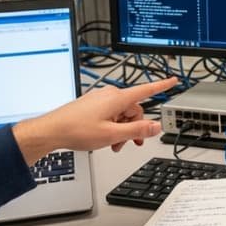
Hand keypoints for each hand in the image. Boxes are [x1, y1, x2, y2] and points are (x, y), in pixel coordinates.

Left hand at [12, 77, 177, 164]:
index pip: (146, 90)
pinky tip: (106, 138)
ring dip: (123, 129)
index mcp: (117, 98)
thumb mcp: (112, 134)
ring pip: (122, 113)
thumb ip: (137, 130)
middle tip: (130, 142)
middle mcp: (109, 95)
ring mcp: (100, 99)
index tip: (173, 81)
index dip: (162, 86)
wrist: (52, 130)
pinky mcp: (93, 105)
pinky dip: (113, 126)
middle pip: (134, 109)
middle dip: (135, 126)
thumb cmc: (76, 130)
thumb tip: (155, 126)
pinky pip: (111, 113)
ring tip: (114, 144)